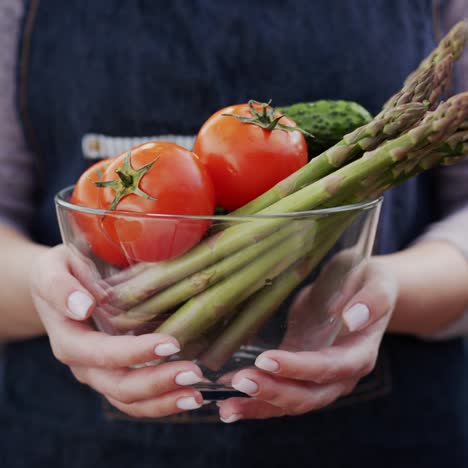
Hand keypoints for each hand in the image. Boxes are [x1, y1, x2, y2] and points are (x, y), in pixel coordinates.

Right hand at [30, 245, 204, 417]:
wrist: (59, 284)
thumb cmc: (60, 269)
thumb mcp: (52, 266)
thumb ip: (58, 285)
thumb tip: (82, 307)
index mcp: (68, 338)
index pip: (100, 354)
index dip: (134, 353)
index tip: (171, 344)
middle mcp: (83, 363)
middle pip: (117, 385)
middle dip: (156, 383)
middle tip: (193, 373)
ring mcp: (100, 373)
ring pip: (129, 400)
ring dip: (163, 401)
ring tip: (197, 396)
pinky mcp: (115, 373)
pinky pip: (136, 398)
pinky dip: (162, 402)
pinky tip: (189, 396)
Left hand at [217, 256, 397, 422]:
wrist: (364, 289)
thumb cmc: (371, 282)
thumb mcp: (378, 282)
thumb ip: (372, 300)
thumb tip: (353, 318)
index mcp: (360, 353)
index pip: (330, 368)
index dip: (300, 368)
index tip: (268, 360)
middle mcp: (340, 374)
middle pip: (308, 395)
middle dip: (273, 392)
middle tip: (239, 382)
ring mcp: (318, 376)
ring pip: (290, 401)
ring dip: (258, 404)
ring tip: (226, 405)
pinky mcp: (299, 370)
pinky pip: (280, 391)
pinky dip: (256, 401)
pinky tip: (229, 402)